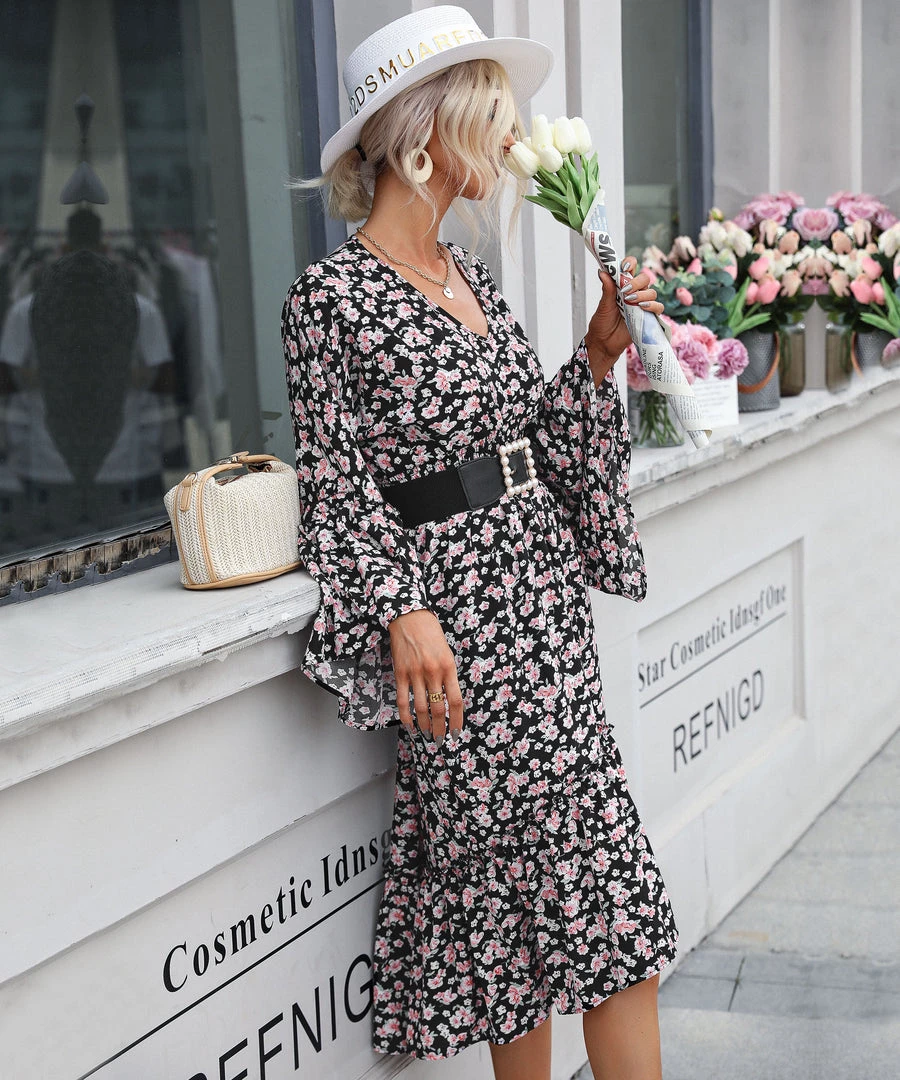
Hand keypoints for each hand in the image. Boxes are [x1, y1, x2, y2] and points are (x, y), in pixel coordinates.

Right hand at [388, 608, 463, 744]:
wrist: (409, 617)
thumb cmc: (431, 633)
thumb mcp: (447, 652)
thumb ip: (449, 675)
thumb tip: (449, 699)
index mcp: (449, 667)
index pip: (456, 700)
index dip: (457, 720)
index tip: (457, 733)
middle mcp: (433, 672)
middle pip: (439, 708)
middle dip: (440, 728)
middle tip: (441, 740)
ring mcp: (415, 673)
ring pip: (421, 708)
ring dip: (424, 725)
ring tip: (427, 735)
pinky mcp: (400, 673)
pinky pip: (403, 700)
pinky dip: (406, 716)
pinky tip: (410, 725)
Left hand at [585, 255, 663, 384]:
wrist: (604, 344)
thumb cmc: (602, 324)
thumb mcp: (603, 306)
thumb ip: (607, 289)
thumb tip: (602, 272)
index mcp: (623, 286)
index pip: (631, 268)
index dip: (630, 263)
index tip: (624, 267)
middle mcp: (634, 293)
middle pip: (645, 278)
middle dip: (637, 281)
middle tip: (626, 290)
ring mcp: (642, 305)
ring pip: (652, 292)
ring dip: (642, 294)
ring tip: (630, 301)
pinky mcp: (648, 317)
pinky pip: (658, 308)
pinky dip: (653, 306)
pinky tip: (642, 308)